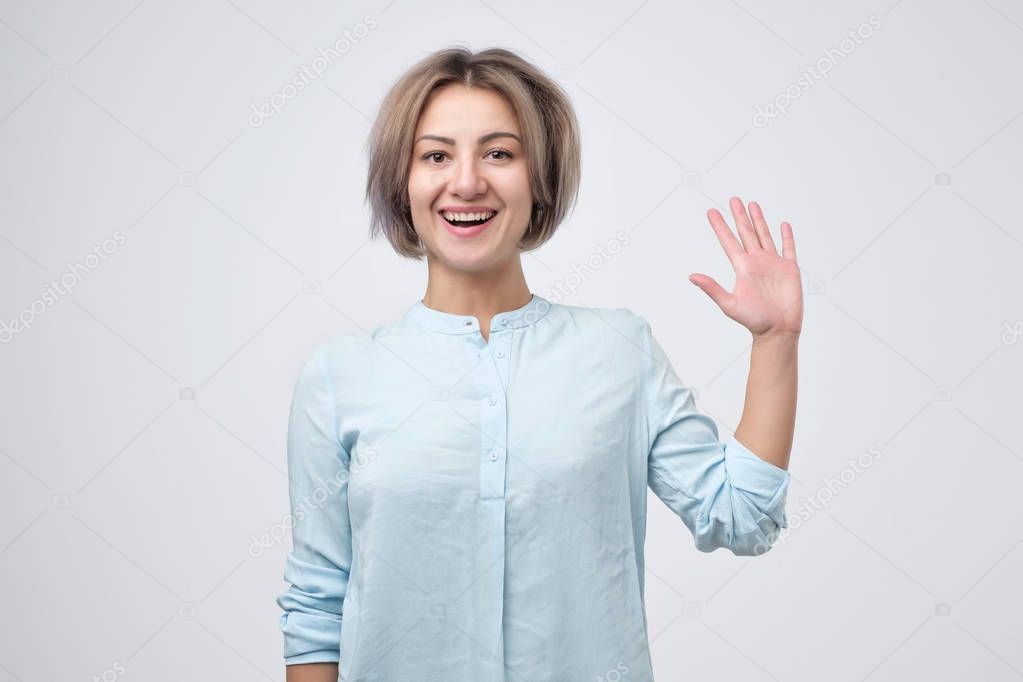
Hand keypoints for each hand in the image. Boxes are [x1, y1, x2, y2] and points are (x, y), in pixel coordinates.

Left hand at [688, 197, 802, 338]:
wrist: (777, 330)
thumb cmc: (754, 320)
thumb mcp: (729, 304)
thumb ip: (711, 288)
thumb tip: (691, 276)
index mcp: (742, 268)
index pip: (729, 241)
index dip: (721, 226)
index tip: (712, 212)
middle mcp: (757, 262)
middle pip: (746, 233)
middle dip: (740, 216)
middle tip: (733, 199)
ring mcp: (773, 264)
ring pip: (765, 236)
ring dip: (759, 220)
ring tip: (752, 204)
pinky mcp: (790, 269)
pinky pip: (788, 248)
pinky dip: (786, 236)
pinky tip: (782, 225)